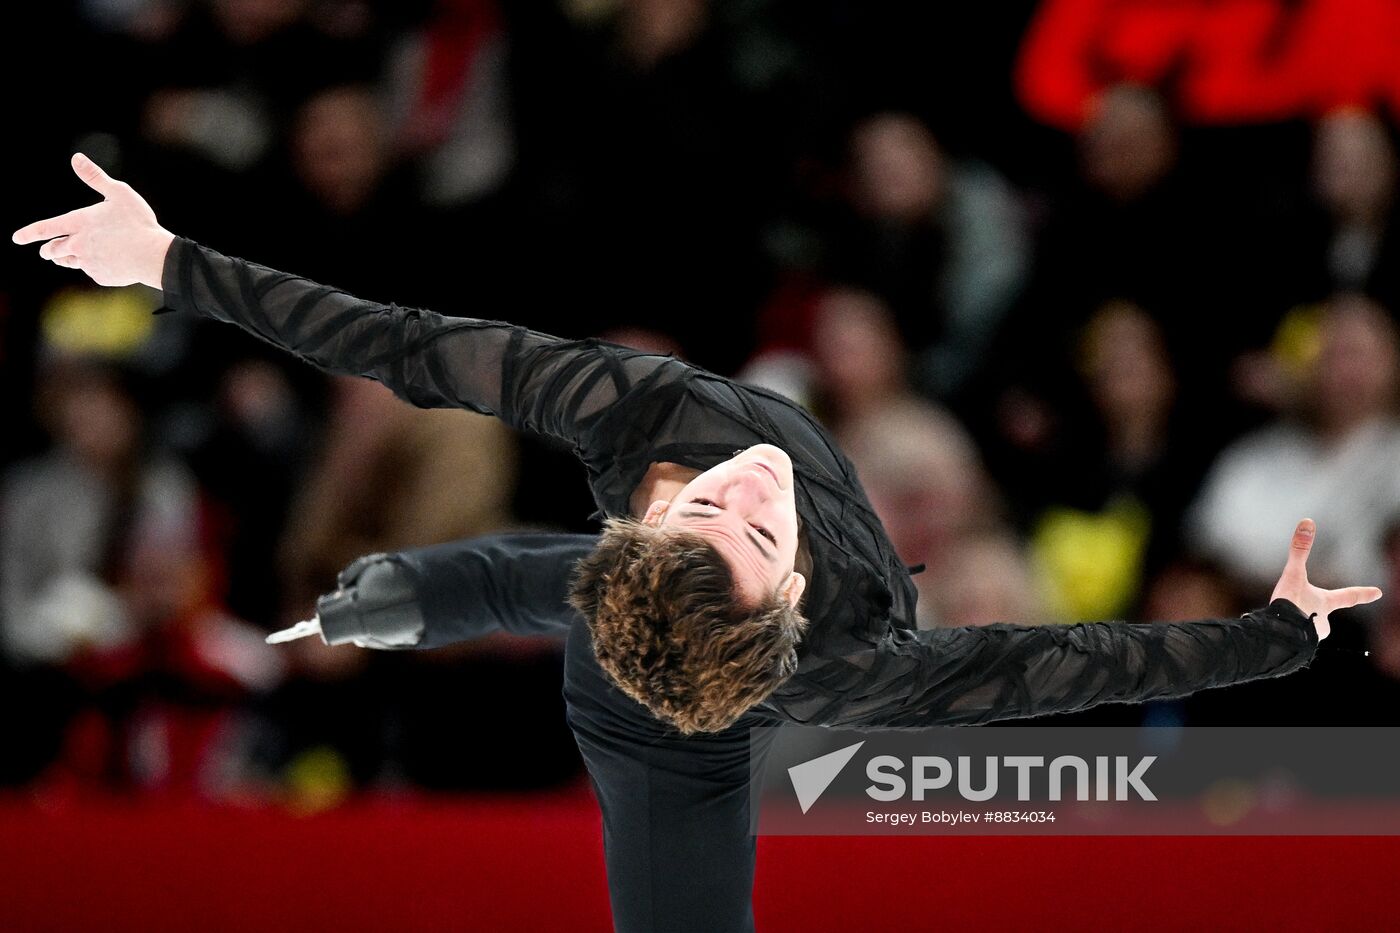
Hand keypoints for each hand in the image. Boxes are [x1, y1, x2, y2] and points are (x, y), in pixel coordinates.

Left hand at [12, 153, 173, 288]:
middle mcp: (79, 244)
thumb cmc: (139, 222)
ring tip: (68, 257)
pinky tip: (109, 262)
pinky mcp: (101, 276)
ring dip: (66, 259)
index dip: (29, 233)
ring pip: (69, 262)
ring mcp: (89, 263)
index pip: (46, 229)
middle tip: (45, 252)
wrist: (155, 256)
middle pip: (53, 250)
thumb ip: (95, 177)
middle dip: (48, 250)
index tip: (16, 238)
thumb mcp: (120, 193)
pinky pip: (92, 272)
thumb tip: (76, 158)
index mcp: (80, 222)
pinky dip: (96, 267)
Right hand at [1270, 518, 1382, 639]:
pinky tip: (1277, 635)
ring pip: (1304, 628)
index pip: (1347, 596)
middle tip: (1294, 611)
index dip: (1362, 593)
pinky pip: (1293, 640)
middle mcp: (1323, 621)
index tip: (1378, 592)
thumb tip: (1308, 521)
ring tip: (1282, 624)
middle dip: (1308, 613)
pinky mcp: (1299, 649)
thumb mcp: (1292, 573)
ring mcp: (1312, 636)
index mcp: (1325, 603)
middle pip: (1320, 614)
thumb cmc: (1290, 604)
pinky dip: (1286, 636)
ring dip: (1294, 624)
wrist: (1278, 635)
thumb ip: (1299, 549)